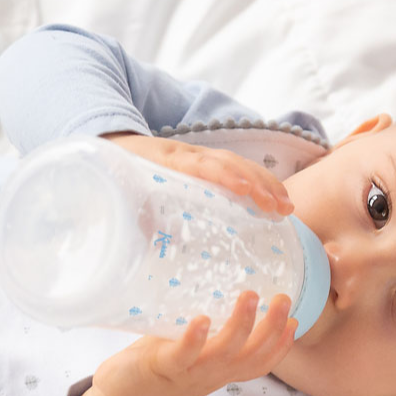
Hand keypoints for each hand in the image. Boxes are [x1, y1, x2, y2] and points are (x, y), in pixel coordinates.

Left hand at [76, 291, 297, 395]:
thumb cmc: (160, 368)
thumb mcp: (192, 352)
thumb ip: (207, 330)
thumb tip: (217, 287)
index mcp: (222, 370)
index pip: (261, 362)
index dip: (282, 345)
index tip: (296, 321)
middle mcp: (213, 374)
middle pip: (252, 355)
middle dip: (273, 327)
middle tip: (283, 298)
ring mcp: (190, 371)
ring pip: (225, 353)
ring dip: (241, 325)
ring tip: (250, 296)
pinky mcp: (164, 367)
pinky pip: (184, 355)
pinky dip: (195, 338)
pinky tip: (203, 319)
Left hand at [102, 132, 293, 214]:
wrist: (109, 143)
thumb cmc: (115, 179)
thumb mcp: (116, 200)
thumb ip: (131, 221)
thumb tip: (143, 252)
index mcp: (163, 161)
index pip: (199, 165)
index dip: (223, 176)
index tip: (245, 191)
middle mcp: (187, 155)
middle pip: (229, 162)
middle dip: (259, 183)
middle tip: (280, 209)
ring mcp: (200, 157)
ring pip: (239, 164)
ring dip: (267, 184)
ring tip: (287, 208)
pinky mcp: (207, 164)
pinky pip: (238, 169)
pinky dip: (261, 183)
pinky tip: (276, 201)